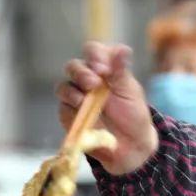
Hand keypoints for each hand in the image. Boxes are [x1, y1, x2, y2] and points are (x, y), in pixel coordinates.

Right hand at [57, 41, 158, 174]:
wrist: (130, 145)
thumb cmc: (132, 115)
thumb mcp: (130, 92)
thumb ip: (121, 71)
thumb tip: (122, 50)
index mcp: (104, 69)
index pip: (93, 51)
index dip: (95, 56)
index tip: (104, 69)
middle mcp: (87, 79)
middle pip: (74, 66)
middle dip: (82, 73)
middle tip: (94, 83)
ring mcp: (76, 96)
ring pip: (64, 85)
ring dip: (73, 89)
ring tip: (85, 98)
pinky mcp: (69, 113)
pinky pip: (63, 105)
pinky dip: (71, 106)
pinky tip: (80, 109)